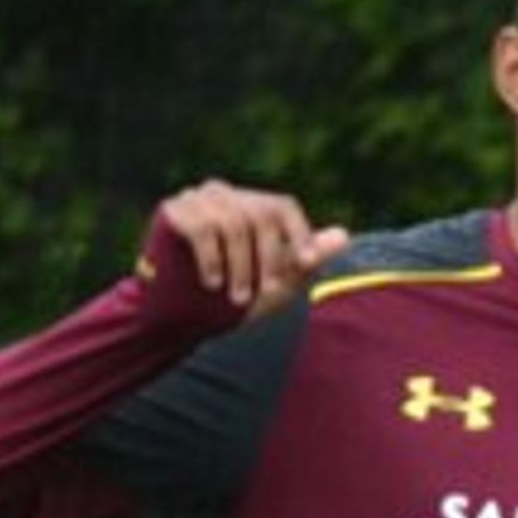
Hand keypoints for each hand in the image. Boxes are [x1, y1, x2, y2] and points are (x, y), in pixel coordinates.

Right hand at [157, 178, 351, 320]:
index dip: (295, 237)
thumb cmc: (228, 303)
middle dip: (268, 259)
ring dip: (239, 267)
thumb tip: (344, 236)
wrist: (178, 321)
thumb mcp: (276, 287)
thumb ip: (305, 261)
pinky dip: (211, 259)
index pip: (282, 207)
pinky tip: (211, 282)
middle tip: (262, 296)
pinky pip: (202, 227)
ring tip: (234, 297)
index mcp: (251, 207)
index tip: (300, 269)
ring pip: (233, 222)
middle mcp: (226, 196)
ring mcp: (197, 199)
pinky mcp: (173, 210)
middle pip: (261, 213)